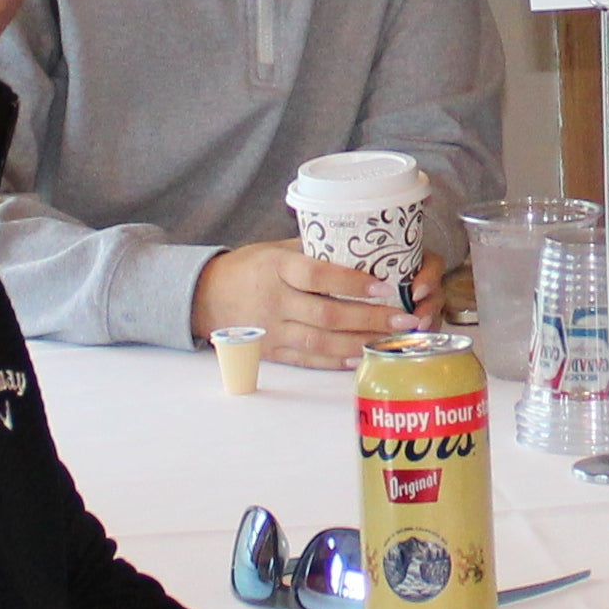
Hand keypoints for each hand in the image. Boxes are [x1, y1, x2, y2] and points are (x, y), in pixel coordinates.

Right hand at [198, 237, 421, 368]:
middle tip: (404, 319)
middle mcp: (274, 301)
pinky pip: (308, 359)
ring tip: (391, 340)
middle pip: (327, 315)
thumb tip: (361, 248)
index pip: (317, 276)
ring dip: (360, 343)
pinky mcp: (271, 352)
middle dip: (370, 319)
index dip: (351, 282)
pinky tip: (361, 355)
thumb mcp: (275, 249)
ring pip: (322, 343)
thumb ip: (313, 251)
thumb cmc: (247, 267)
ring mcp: (272, 331)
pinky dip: (336, 360)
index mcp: (276, 268)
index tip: (384, 285)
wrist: (204, 297)